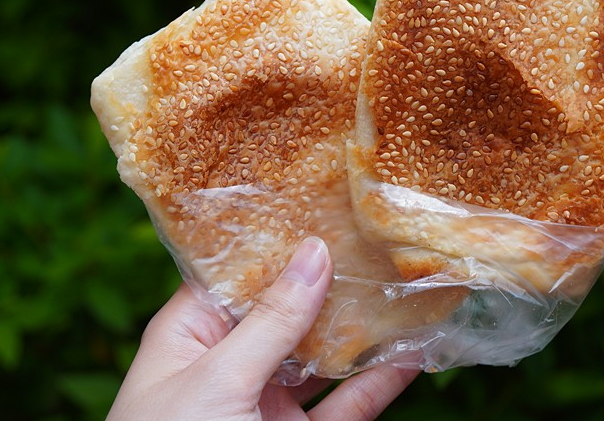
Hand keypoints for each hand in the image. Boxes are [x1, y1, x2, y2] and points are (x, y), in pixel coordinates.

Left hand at [107, 237, 416, 420]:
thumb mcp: (217, 379)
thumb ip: (271, 321)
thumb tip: (314, 253)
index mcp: (191, 335)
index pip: (238, 272)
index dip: (279, 241)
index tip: (324, 204)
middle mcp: (230, 363)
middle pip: (288, 309)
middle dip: (331, 279)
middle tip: (378, 238)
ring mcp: (266, 403)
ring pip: (323, 356)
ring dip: (363, 330)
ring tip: (405, 290)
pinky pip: (345, 406)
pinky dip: (378, 383)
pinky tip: (412, 356)